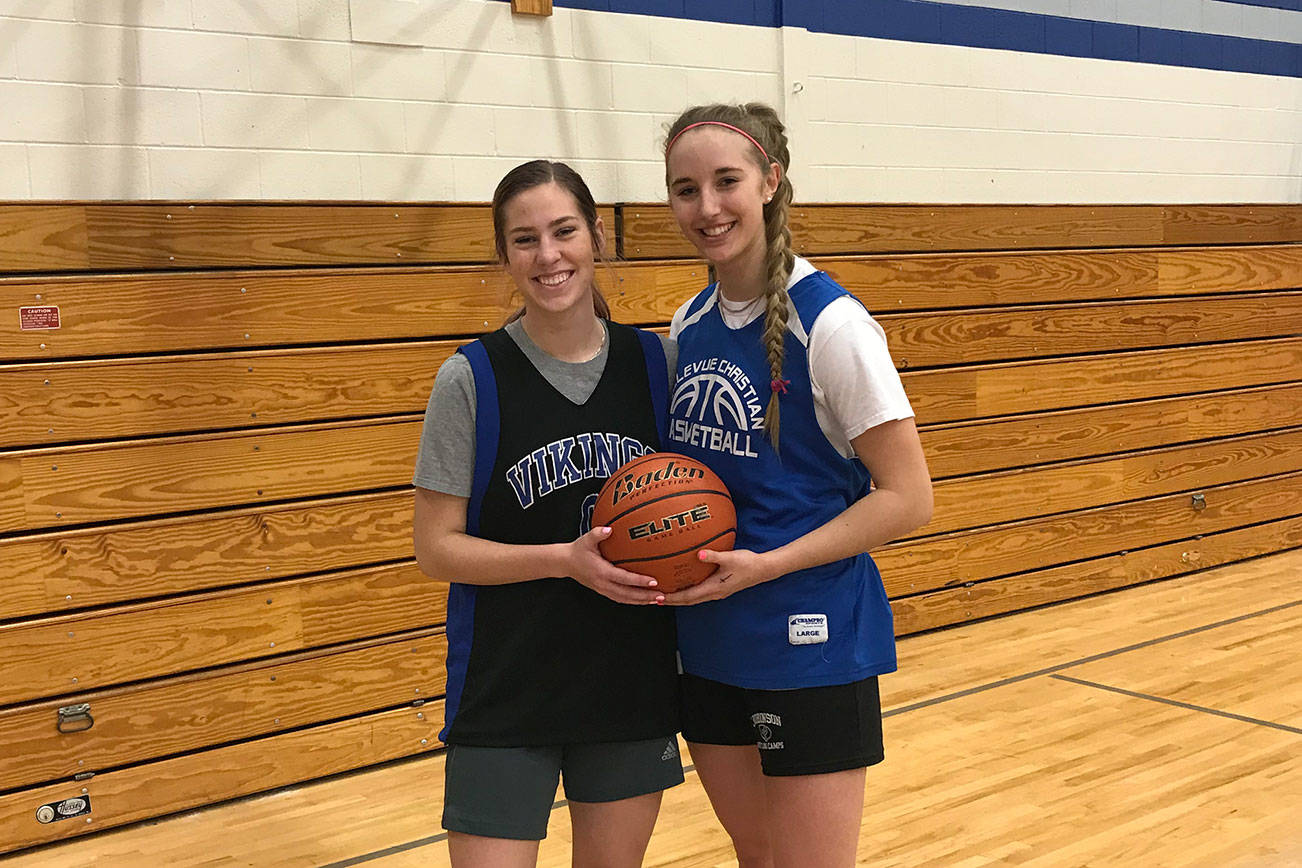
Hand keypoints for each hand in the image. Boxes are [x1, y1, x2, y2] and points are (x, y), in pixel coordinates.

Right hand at [566, 527, 664, 604]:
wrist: (565, 563)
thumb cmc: (578, 550)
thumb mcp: (586, 539)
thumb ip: (598, 533)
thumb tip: (609, 529)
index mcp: (601, 572)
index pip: (624, 579)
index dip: (639, 581)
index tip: (654, 581)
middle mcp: (603, 584)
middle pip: (628, 594)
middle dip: (645, 596)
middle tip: (662, 595)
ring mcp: (603, 589)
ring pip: (625, 599)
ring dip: (641, 601)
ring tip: (657, 600)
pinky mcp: (603, 591)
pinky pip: (620, 598)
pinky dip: (633, 600)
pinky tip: (644, 599)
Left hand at [661, 548, 775, 604]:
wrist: (763, 569)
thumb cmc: (748, 563)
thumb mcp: (730, 557)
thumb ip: (713, 556)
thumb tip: (699, 553)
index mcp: (714, 588)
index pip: (688, 596)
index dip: (672, 598)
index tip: (658, 598)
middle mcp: (714, 593)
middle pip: (687, 600)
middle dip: (671, 600)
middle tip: (655, 598)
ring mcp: (717, 592)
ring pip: (693, 598)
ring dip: (679, 597)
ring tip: (665, 594)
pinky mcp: (720, 588)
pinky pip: (699, 592)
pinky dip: (688, 591)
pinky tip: (684, 584)